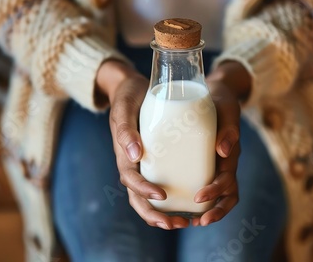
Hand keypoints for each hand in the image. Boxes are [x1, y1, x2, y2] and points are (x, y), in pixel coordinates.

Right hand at [96, 60, 189, 229]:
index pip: (130, 179)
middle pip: (138, 197)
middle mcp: (133, 163)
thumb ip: (126, 129)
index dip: (143, 190)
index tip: (161, 194)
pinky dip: (171, 199)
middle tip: (175, 224)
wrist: (133, 88)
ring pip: (149, 197)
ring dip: (163, 213)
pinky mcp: (156, 161)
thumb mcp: (125, 108)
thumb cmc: (129, 96)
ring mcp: (144, 164)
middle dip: (154, 214)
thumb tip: (134, 156)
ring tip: (184, 223)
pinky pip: (161, 184)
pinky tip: (189, 204)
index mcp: (123, 153)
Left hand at [191, 62, 247, 225]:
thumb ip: (228, 128)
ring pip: (219, 196)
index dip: (216, 191)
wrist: (216, 93)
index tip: (200, 196)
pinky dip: (199, 201)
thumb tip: (224, 151)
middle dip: (216, 210)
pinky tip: (181, 205)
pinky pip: (205, 185)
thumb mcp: (226, 109)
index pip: (228, 180)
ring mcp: (217, 165)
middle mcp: (225, 163)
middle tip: (199, 220)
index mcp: (231, 154)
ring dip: (210, 211)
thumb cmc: (220, 100)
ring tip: (192, 222)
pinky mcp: (205, 163)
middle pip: (228, 195)